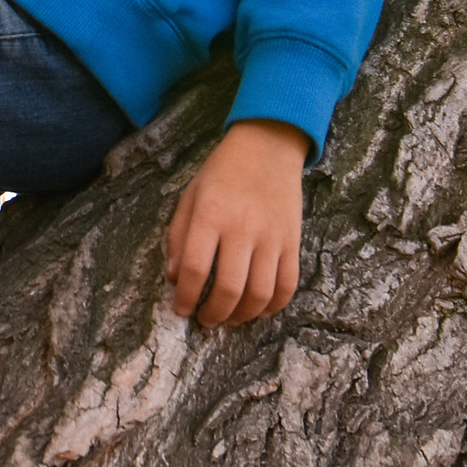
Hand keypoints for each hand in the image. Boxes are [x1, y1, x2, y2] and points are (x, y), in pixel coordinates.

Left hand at [165, 119, 309, 324]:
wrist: (267, 146)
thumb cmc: (222, 172)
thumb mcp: (190, 196)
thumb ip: (178, 236)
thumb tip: (173, 277)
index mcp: (210, 215)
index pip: (194, 268)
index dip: (184, 296)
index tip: (180, 308)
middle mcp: (242, 229)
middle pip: (228, 289)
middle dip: (213, 314)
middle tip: (204, 319)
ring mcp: (271, 237)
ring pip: (259, 294)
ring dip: (242, 316)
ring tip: (229, 318)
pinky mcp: (293, 241)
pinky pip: (287, 286)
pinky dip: (273, 306)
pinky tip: (258, 309)